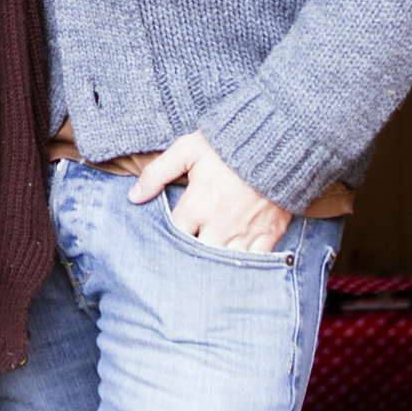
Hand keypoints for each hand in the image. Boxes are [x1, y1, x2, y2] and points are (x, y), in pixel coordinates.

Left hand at [130, 134, 289, 253]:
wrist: (278, 142)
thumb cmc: (229, 146)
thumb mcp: (187, 150)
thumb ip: (157, 173)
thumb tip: (133, 197)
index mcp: (197, 206)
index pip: (173, 236)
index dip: (167, 239)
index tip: (166, 238)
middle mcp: (219, 225)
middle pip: (196, 256)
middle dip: (189, 258)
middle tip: (184, 258)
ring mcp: (245, 233)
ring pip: (222, 264)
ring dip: (214, 266)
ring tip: (206, 267)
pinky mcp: (269, 235)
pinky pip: (254, 264)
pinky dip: (244, 267)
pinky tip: (235, 268)